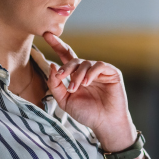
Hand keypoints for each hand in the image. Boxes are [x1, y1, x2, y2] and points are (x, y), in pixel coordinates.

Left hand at [43, 32, 135, 151]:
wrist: (104, 123)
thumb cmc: (86, 114)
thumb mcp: (65, 101)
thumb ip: (55, 85)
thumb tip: (52, 66)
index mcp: (76, 76)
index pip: (66, 57)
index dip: (57, 45)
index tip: (47, 35)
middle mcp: (88, 71)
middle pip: (74, 59)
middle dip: (66, 67)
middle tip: (61, 77)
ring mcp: (100, 71)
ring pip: (85, 63)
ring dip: (77, 75)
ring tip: (75, 88)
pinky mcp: (112, 73)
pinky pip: (99, 65)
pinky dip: (91, 73)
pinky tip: (87, 83)